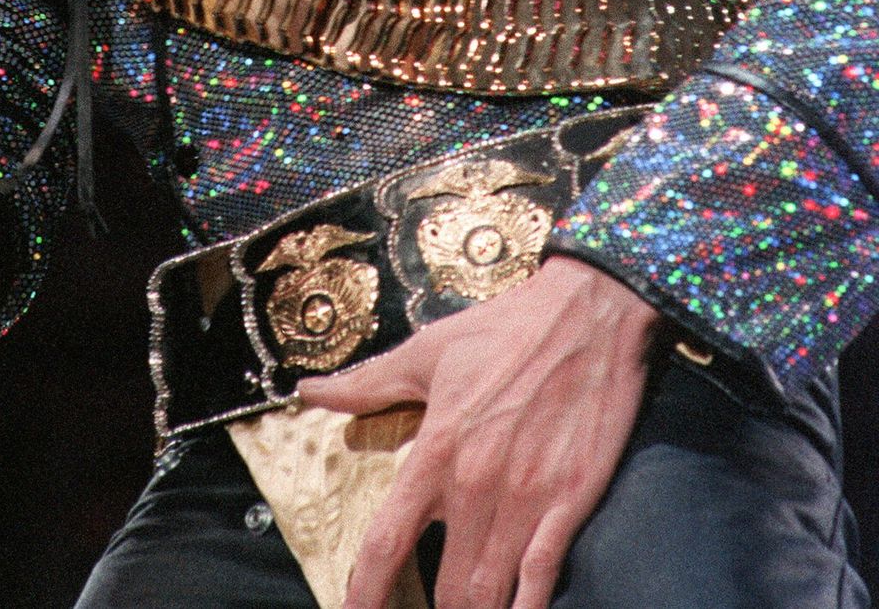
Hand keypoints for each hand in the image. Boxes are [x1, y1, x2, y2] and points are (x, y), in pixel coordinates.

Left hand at [299, 255, 660, 608]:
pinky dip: (526, 607)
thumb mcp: (427, 351)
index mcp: (437, 450)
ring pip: (491, 594)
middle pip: (446, 587)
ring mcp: (527, 499)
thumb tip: (309, 392)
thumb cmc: (502, 330)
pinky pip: (544, 579)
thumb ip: (367, 383)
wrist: (586, 314)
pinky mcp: (571, 501)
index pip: (387, 542)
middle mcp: (477, 486)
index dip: (365, 592)